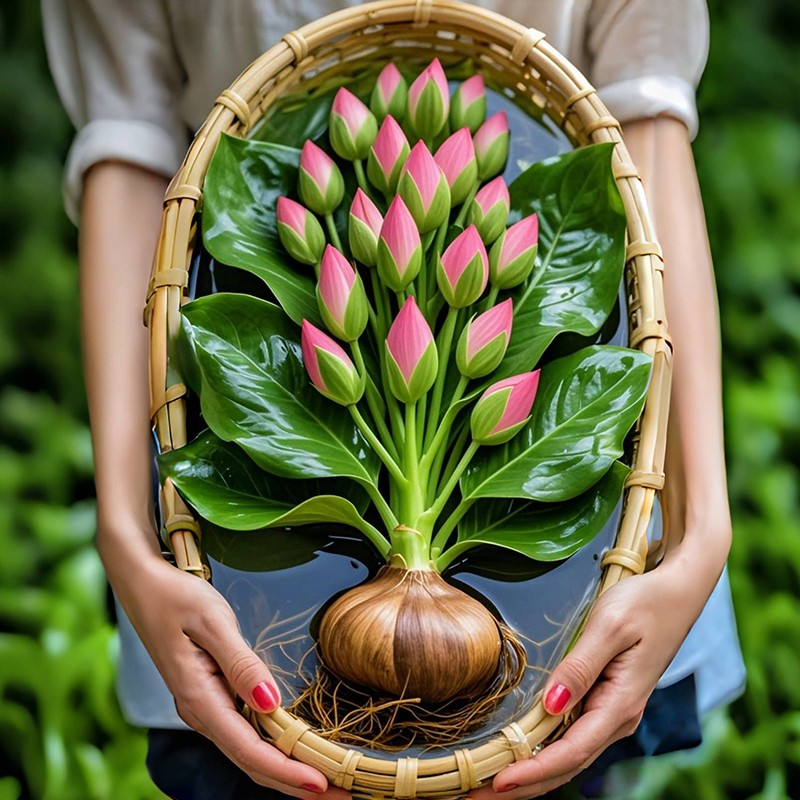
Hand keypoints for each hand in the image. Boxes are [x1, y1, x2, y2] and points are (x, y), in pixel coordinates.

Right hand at [107, 531, 349, 799]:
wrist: (143, 584)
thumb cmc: (177, 597)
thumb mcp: (213, 622)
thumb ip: (241, 664)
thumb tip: (271, 704)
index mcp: (199, 699)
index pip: (248, 750)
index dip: (286, 771)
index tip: (323, 784)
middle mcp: (200, 712)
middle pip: (251, 761)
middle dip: (294, 783)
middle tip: (343, 794)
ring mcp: (204, 706)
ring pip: (248, 750)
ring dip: (287, 768)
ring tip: (329, 779)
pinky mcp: (210, 695)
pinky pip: (244, 732)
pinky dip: (273, 747)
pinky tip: (296, 749)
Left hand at [470, 561, 704, 799]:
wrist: (677, 593)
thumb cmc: (645, 603)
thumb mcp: (610, 627)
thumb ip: (580, 667)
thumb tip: (550, 706)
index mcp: (620, 705)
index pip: (570, 753)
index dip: (532, 772)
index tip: (497, 783)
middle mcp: (617, 718)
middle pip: (566, 764)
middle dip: (523, 785)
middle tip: (477, 796)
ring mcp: (612, 712)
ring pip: (568, 754)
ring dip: (530, 772)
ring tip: (490, 783)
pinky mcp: (606, 700)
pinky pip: (572, 735)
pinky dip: (544, 751)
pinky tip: (521, 754)